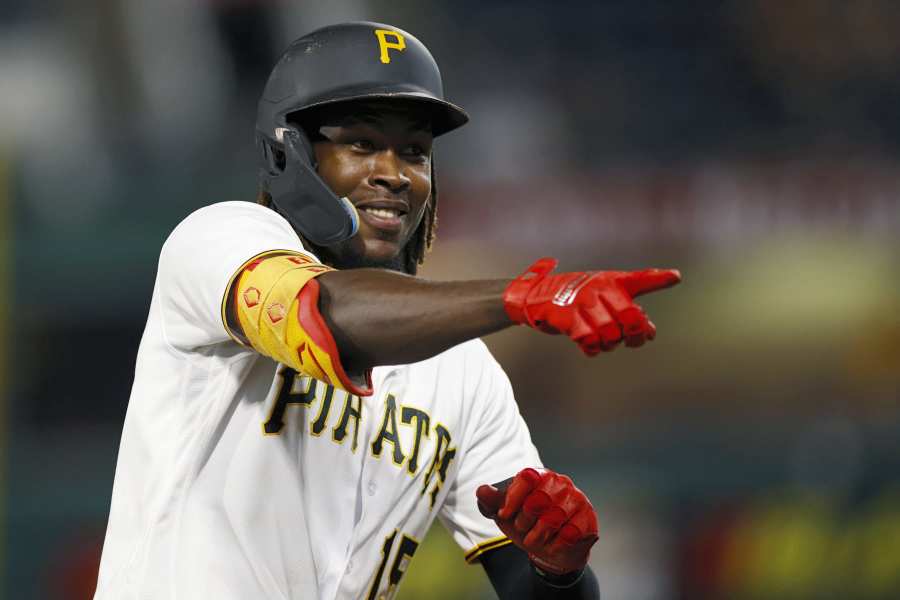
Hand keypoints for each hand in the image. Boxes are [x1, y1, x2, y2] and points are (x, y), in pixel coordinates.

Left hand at [476, 468, 598, 575]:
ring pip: (553, 518)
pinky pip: (570, 533)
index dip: (513, 498)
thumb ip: (492, 502)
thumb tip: (482, 491)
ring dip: (538, 536)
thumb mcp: (505, 514)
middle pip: (538, 501)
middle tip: (521, 529)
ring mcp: (576, 498)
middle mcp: (560, 482)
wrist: (552, 548)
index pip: (527, 477)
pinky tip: (553, 544)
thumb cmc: (527, 524)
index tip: (503, 515)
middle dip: (524, 522)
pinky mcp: (588, 517)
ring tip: (534, 539)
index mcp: (539, 475)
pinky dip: (556, 544)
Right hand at [503, 257, 680, 354]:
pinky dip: (592, 349)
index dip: (658, 279)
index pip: (639, 279)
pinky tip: (590, 346)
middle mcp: (599, 288)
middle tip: (630, 340)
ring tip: (604, 342)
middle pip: (630, 317)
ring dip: (609, 345)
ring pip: (610, 333)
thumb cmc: (577, 298)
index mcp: (612, 281)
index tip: (675, 277)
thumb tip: (649, 332)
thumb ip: (629, 309)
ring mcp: (583, 302)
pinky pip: (589, 340)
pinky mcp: (567, 316)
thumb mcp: (604, 294)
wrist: (537, 297)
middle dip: (634, 335)